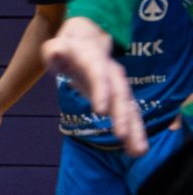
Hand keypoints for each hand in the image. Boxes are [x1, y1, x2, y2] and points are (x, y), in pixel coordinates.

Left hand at [45, 16, 142, 153]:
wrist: (88, 43)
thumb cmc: (68, 49)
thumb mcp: (57, 47)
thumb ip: (55, 51)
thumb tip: (56, 52)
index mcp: (94, 61)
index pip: (98, 75)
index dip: (101, 92)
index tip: (100, 111)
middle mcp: (112, 74)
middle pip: (120, 94)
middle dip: (121, 115)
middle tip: (121, 136)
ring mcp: (119, 87)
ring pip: (130, 108)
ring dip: (135, 129)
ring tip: (139, 151)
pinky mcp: (120, 99)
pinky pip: (130, 116)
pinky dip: (135, 132)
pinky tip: (137, 151)